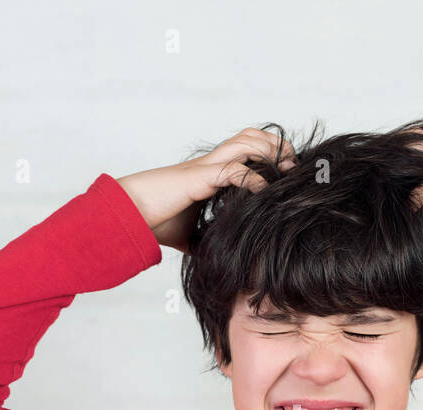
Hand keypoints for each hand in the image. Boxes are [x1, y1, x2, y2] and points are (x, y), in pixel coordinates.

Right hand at [117, 128, 296, 252]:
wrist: (129, 216)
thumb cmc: (154, 221)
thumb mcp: (188, 236)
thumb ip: (204, 240)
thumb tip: (215, 260)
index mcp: (209, 173)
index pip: (244, 149)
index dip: (268, 153)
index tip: (286, 172)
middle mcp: (210, 165)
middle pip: (250, 135)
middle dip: (276, 144)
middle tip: (293, 165)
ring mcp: (205, 168)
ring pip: (245, 142)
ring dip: (269, 152)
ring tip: (285, 171)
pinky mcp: (199, 179)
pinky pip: (234, 170)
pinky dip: (254, 178)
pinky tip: (264, 192)